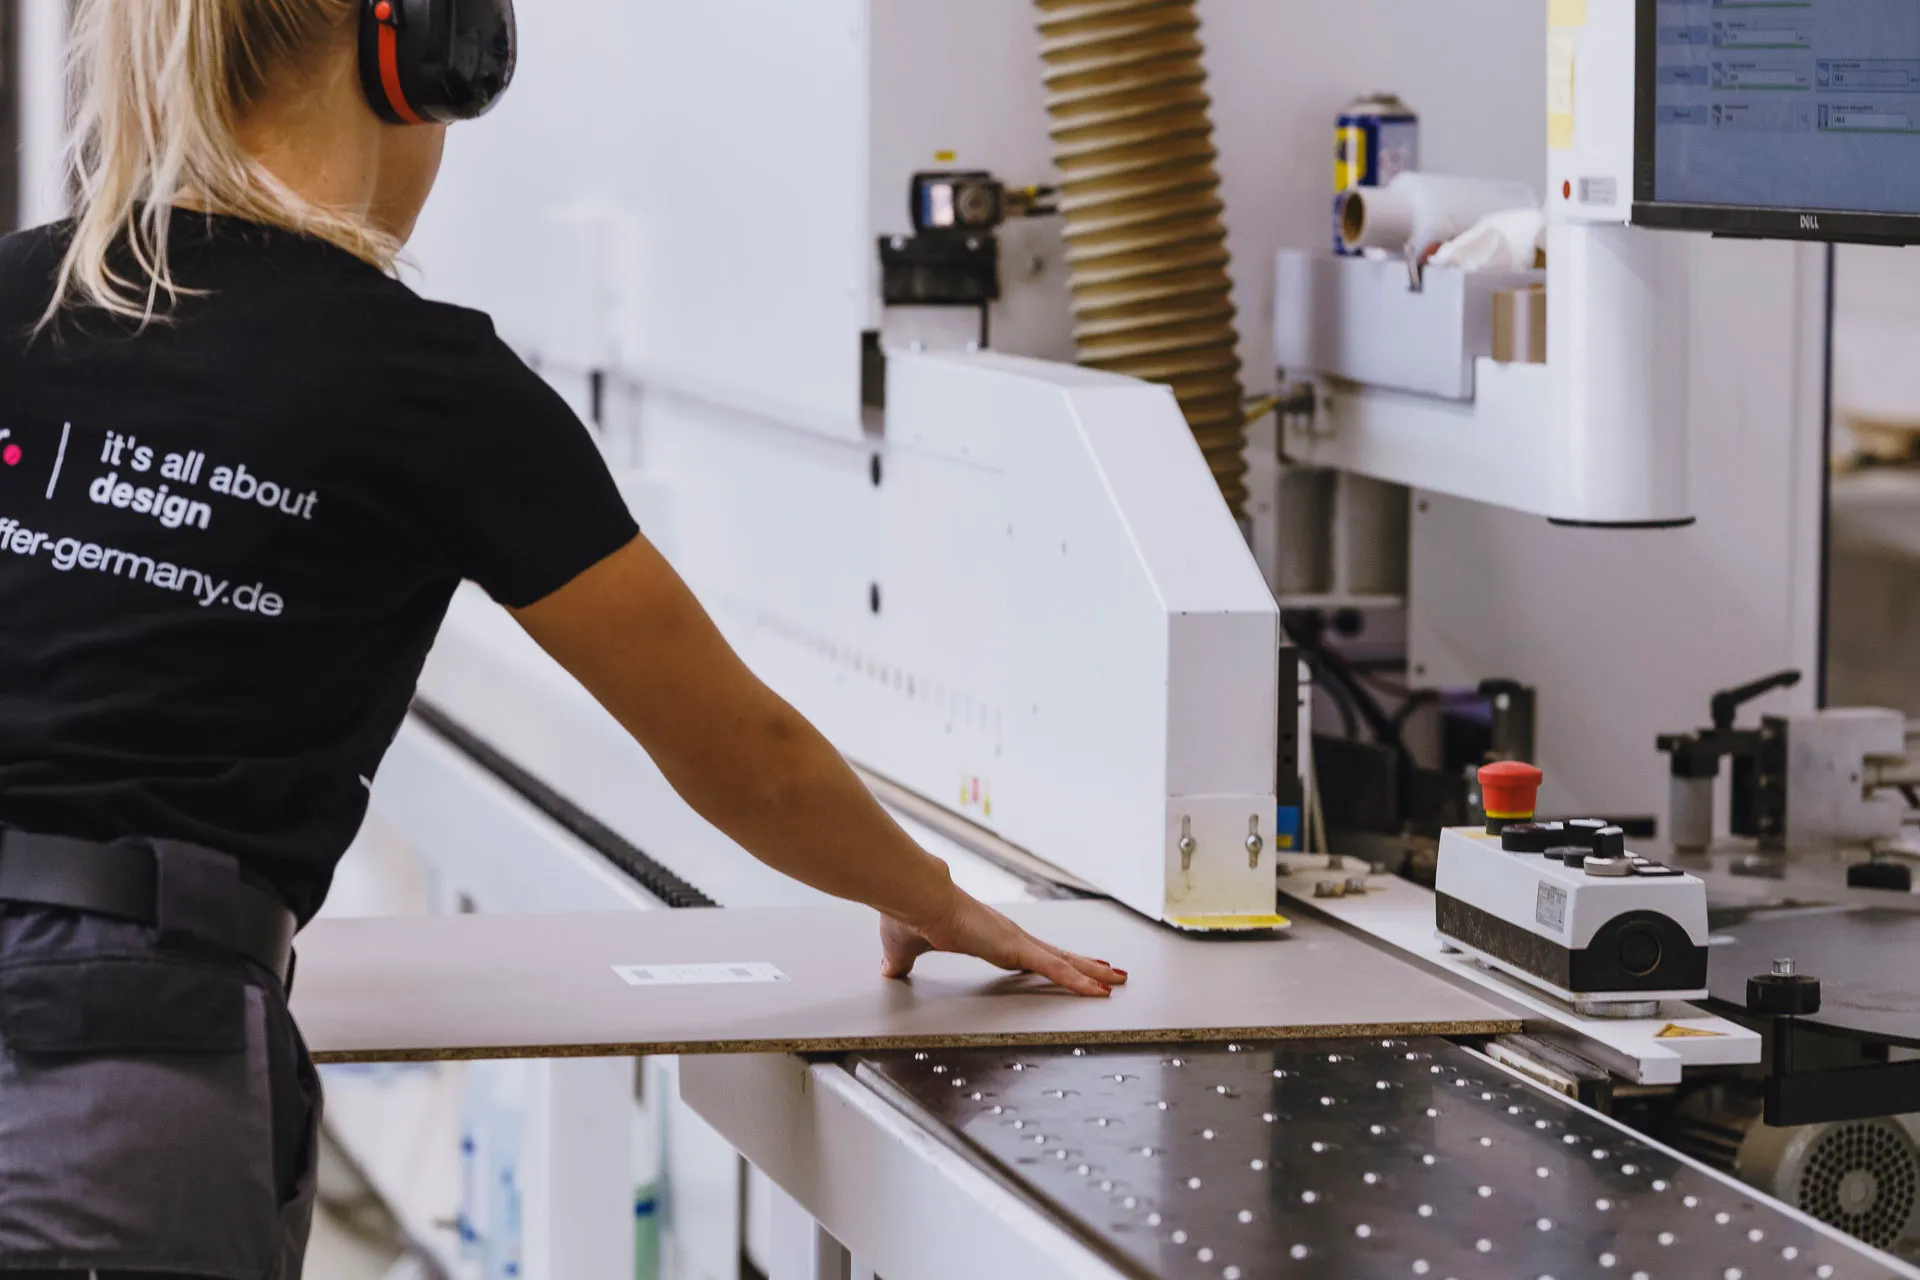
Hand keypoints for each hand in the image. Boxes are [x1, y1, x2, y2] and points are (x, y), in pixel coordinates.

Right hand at [879, 889, 1128, 997]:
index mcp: (986, 938)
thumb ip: (902, 962)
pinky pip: (1053, 968)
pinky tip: (1096, 989)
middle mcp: (1007, 937)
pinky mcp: (1013, 947)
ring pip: (1062, 961)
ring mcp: (1014, 941)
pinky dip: (1077, 979)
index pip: (1027, 953)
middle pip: (1055, 956)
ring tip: (1116, 981)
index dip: (1048, 960)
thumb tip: (889, 969)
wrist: (913, 897)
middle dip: (1083, 965)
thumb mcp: (904, 950)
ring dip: (1090, 972)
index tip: (1065, 965)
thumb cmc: (910, 914)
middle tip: (1110, 972)